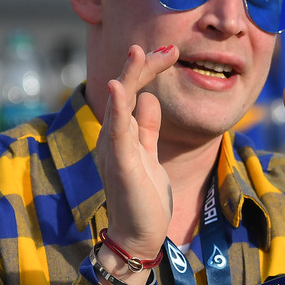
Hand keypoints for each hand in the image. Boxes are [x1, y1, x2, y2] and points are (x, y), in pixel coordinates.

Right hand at [96, 44, 179, 259]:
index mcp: (122, 133)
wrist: (138, 236)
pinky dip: (117, 108)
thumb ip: (146, 127)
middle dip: (144, 66)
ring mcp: (114, 150)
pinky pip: (117, 132)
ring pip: (119, 105)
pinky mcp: (119, 165)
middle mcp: (113, 136)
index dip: (149, 69)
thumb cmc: (144, 198)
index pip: (134, 91)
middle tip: (169, 48)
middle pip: (126, 91)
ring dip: (129, 77)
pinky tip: (120, 88)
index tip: (171, 52)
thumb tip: (148, 99)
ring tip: (139, 52)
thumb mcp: (149, 154)